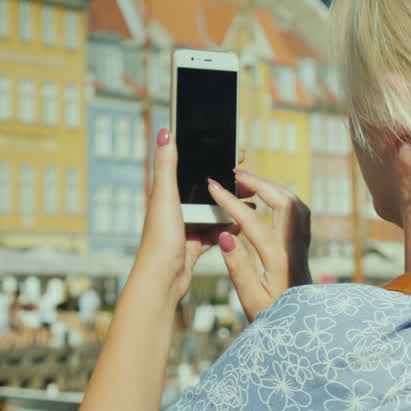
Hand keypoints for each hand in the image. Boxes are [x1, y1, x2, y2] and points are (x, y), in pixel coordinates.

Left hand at [131, 128, 238, 306]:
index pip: (191, 168)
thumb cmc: (160, 238)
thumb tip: (165, 131)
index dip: (211, 157)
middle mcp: (175, 209)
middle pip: (205, 191)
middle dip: (226, 183)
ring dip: (230, 206)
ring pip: (213, 212)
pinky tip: (243, 224)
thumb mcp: (165, 196)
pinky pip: (216, 233)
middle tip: (248, 176)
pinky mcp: (195, 246)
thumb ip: (167, 164)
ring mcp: (186, 228)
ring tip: (251, 199)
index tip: (234, 150)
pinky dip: (228, 228)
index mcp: (166, 195)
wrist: (162, 279)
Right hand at [207, 169, 311, 320]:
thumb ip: (238, 267)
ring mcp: (303, 248)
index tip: (213, 187)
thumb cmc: (274, 321)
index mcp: (279, 260)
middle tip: (234, 174)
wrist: (303, 333)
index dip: (231, 201)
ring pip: (296, 205)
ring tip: (249, 181)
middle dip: (259, 183)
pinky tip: (269, 199)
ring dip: (273, 187)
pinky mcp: (304, 250)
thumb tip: (226, 235)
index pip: (253, 221)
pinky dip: (283, 199)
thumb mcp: (251, 301)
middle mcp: (295, 249)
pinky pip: (300, 214)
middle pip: (284, 202)